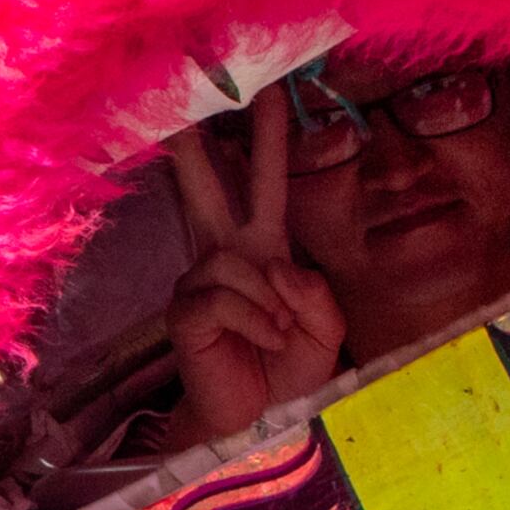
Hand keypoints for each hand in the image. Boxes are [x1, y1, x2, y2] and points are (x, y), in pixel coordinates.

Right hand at [164, 90, 345, 441]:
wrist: (257, 422)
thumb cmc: (287, 371)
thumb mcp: (326, 329)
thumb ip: (314, 293)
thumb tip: (275, 267)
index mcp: (263, 247)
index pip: (265, 181)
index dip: (266, 136)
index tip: (265, 87)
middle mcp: (225, 253)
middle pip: (210, 184)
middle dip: (196, 143)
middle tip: (183, 99)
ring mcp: (200, 280)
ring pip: (234, 261)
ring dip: (267, 302)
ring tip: (275, 336)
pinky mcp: (185, 311)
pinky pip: (222, 298)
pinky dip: (253, 321)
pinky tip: (259, 343)